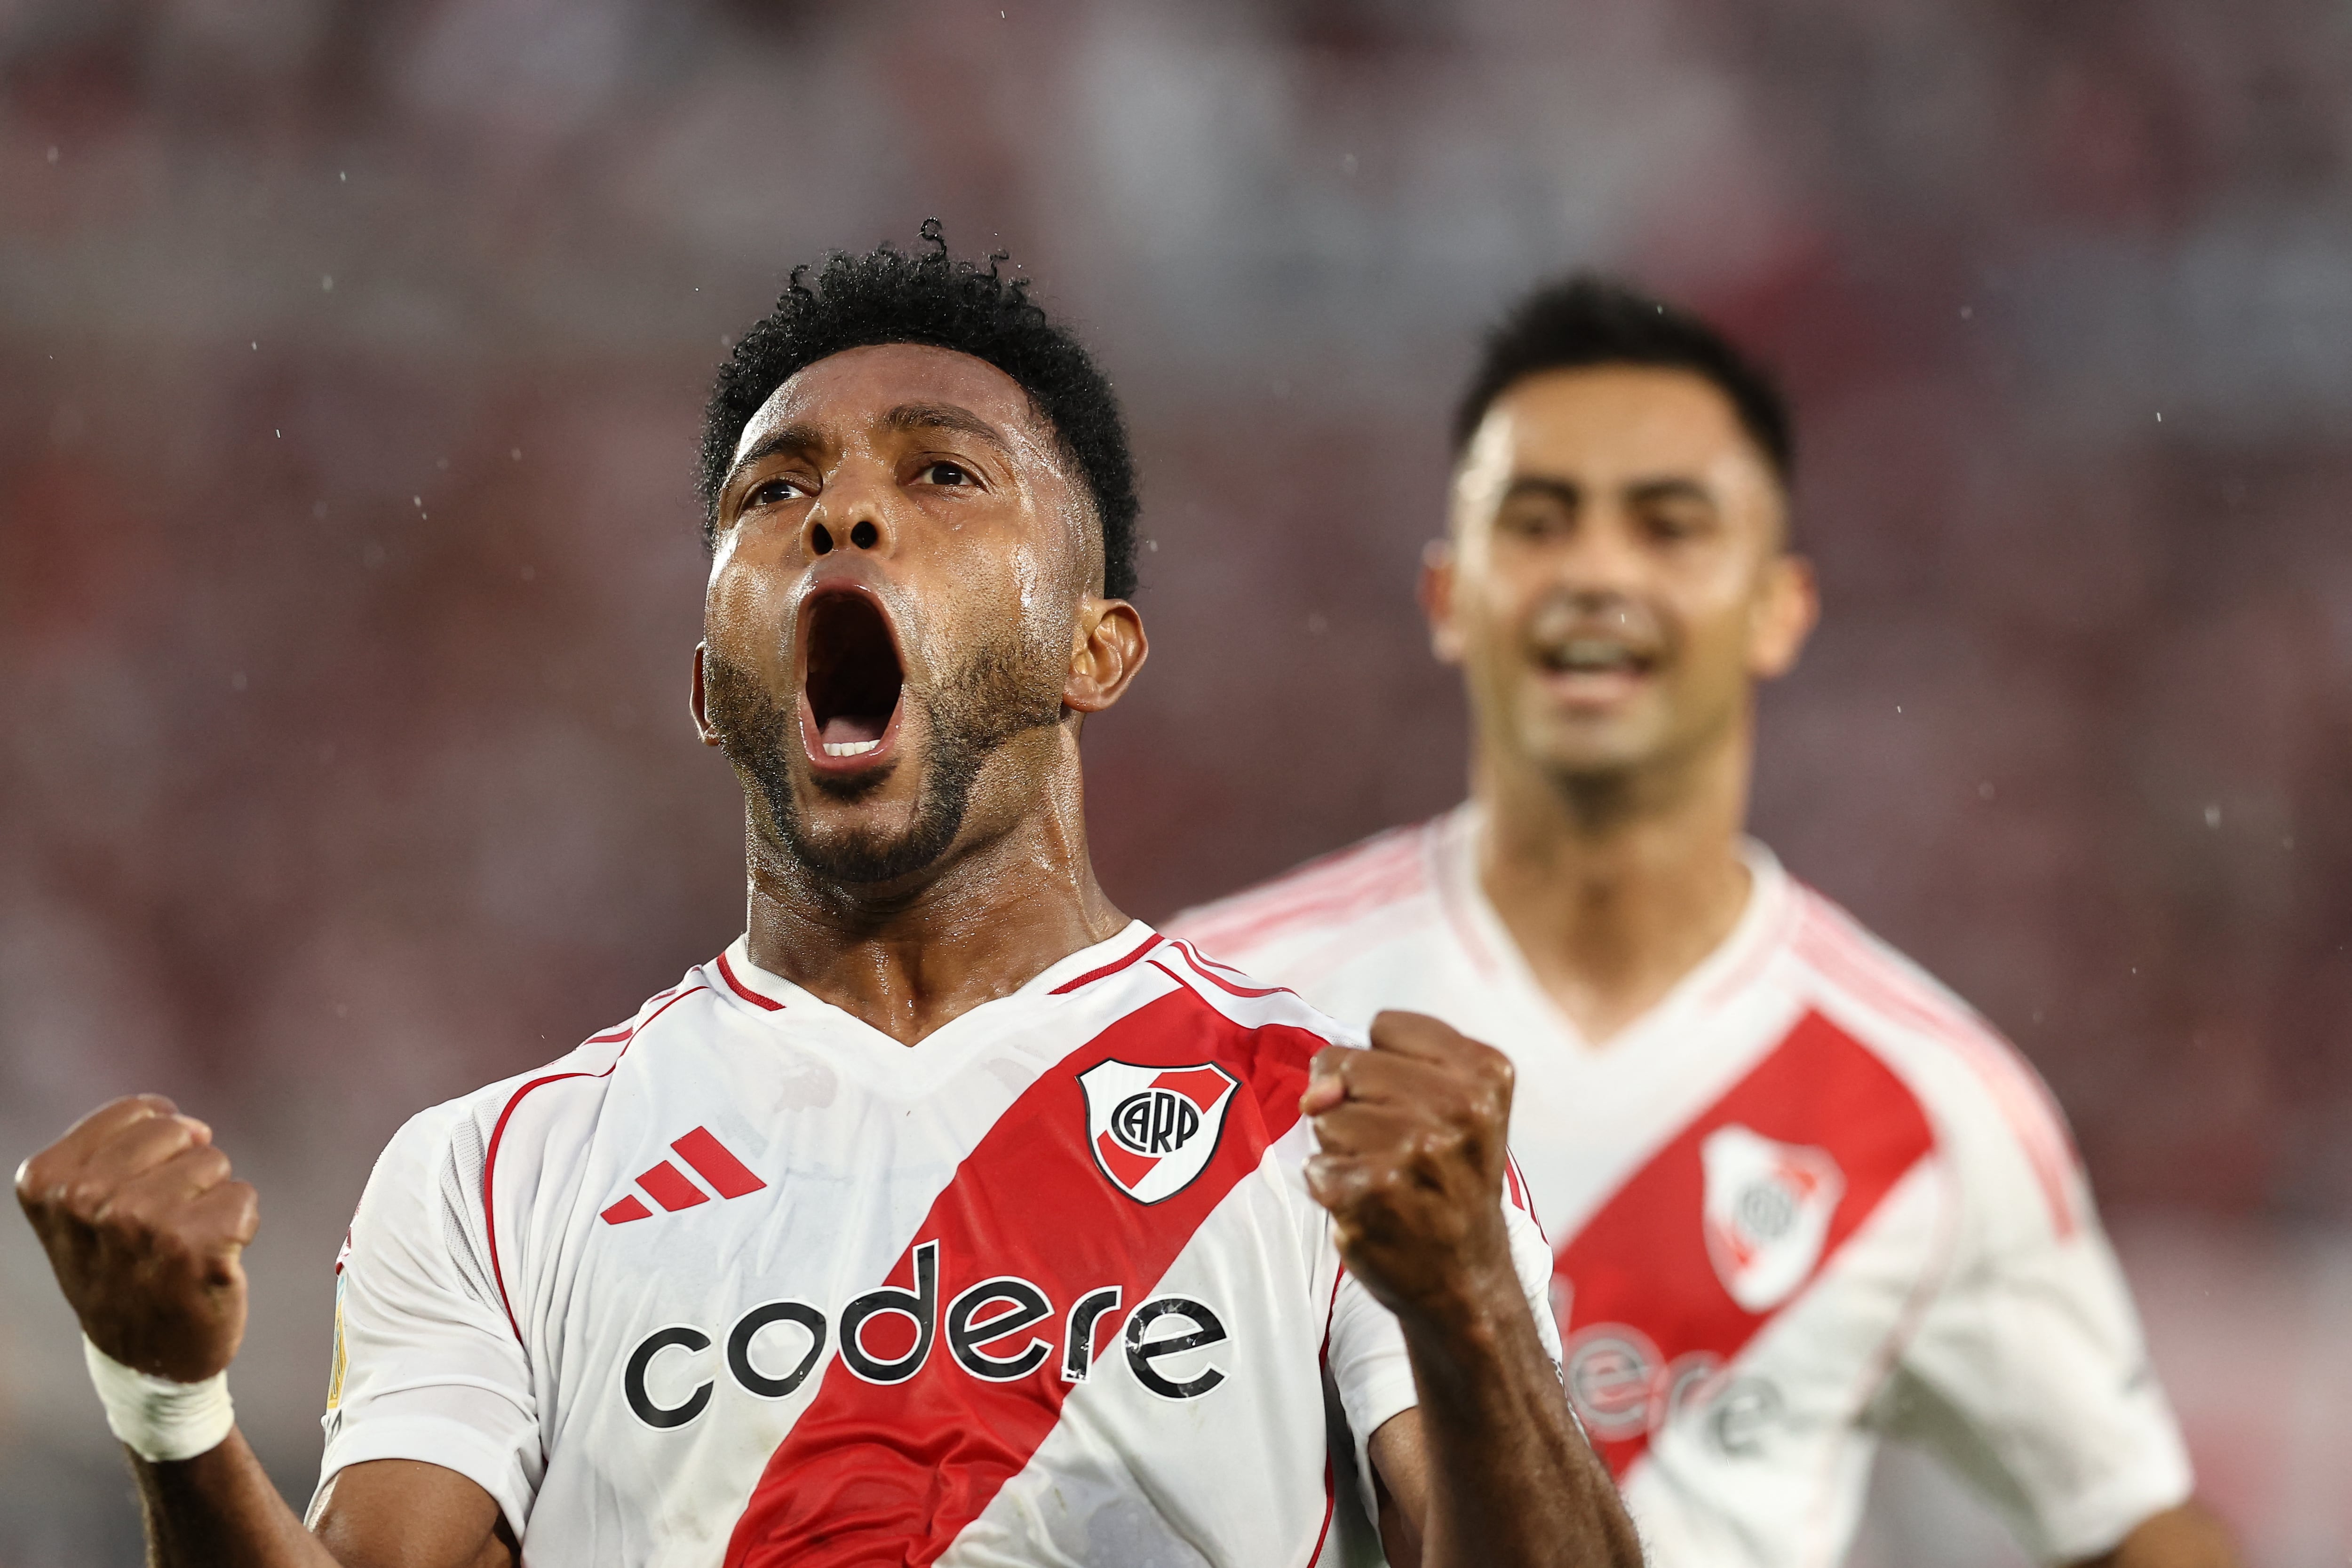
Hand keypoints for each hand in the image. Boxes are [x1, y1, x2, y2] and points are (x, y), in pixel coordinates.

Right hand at [16, 1095, 258, 1381]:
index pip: (138, 1110)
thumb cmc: (122, 1271)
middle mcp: (85, 1198)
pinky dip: (240, 1225)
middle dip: (185, 1169)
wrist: (145, 1361)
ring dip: (210, 1200)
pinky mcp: (195, 1246)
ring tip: (182, 1245)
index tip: (138, 1190)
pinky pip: (243, 1197)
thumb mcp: (80, 1208)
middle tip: (162, 1225)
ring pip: (214, 1162)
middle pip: (179, 1130)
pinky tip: (210, 1262)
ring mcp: (139, 1222)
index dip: (158, 1144)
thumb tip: (187, 1122)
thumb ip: (115, 1148)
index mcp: (48, 1180)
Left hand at [1301, 1011, 1517, 1325]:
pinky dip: (1331, 1186)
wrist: (1468, 1279)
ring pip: (1327, 1116)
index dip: (1384, 1064)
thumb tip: (1316, 1093)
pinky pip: (1315, 1165)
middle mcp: (1459, 1109)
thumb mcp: (1455, 1106)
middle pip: (1348, 1064)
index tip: (1414, 1103)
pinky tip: (1370, 1206)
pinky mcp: (1373, 1196)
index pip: (1385, 1026)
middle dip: (1354, 1102)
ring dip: (1342, 1148)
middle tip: (1397, 1147)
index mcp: (1485, 1074)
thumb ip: (1381, 1067)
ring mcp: (1416, 1154)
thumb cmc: (1452, 1181)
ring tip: (1386, 1178)